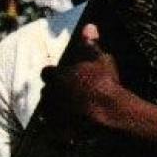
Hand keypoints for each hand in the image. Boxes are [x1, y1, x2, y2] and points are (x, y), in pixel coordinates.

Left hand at [40, 25, 156, 152]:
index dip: (56, 74)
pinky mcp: (59, 130)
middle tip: (71, 94)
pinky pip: (55, 130)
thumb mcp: (100, 58)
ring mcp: (54, 113)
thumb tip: (89, 26)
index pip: (48, 72)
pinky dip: (62, 128)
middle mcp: (50, 94)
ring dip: (57, 110)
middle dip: (55, 92)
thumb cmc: (105, 83)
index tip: (66, 77)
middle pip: (47, 92)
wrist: (109, 112)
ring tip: (72, 111)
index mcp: (57, 76)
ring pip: (49, 111)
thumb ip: (91, 43)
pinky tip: (73, 127)